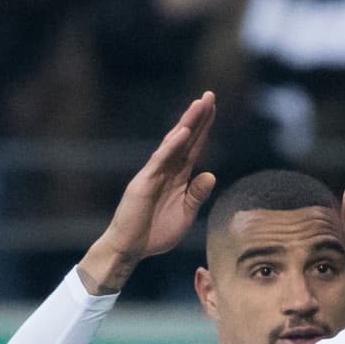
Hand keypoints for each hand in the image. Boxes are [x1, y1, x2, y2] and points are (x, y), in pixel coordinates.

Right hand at [77, 91, 217, 293]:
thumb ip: (196, 195)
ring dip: (187, 124)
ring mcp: (154, 174)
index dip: (204, 129)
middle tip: (210, 95)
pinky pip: (160, 161)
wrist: (131, 248)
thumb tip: (211, 175)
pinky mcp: (144, 182)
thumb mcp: (185, 215)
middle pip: (185, 139)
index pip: (193, 148)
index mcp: (177, 178)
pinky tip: (183, 132)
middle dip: (198, 118)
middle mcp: (166, 170)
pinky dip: (171, 146)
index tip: (213, 109)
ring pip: (173, 144)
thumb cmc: (155, 232)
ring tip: (199, 105)